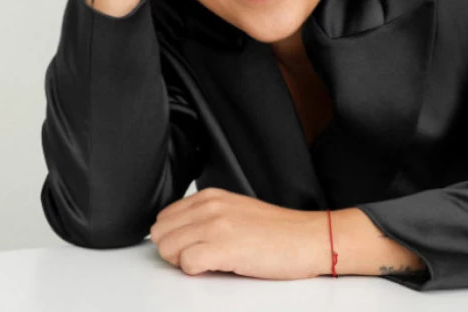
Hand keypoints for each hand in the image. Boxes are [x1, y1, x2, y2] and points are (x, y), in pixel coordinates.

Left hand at [149, 187, 329, 278]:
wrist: (306, 238)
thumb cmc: (275, 231)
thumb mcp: (234, 210)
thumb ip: (205, 215)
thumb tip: (177, 232)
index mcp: (210, 196)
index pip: (164, 217)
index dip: (172, 237)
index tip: (188, 245)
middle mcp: (210, 207)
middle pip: (161, 233)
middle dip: (172, 250)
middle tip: (197, 257)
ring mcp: (216, 226)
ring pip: (168, 248)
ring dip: (183, 261)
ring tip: (208, 262)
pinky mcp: (223, 248)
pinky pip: (186, 264)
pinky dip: (195, 271)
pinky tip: (215, 267)